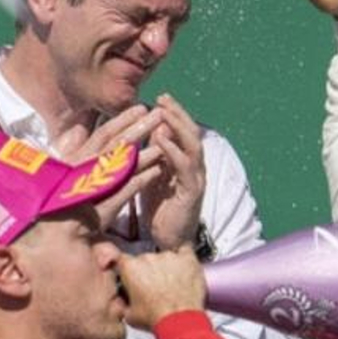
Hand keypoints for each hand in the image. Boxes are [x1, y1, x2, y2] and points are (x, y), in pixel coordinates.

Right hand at [53, 105, 170, 226]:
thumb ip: (74, 149)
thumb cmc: (61, 198)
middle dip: (139, 127)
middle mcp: (85, 169)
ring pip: (124, 165)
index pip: (103, 133)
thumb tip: (78, 129)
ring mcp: (95, 187)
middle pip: (116, 144)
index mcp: (78, 158)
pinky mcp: (103, 207)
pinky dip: (142, 179)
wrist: (53, 231)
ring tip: (164, 143)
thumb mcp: (66, 170)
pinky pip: (127, 189)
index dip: (123, 119)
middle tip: (159, 115)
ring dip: (145, 153)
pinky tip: (158, 171)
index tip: (141, 108)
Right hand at [117, 246, 205, 328]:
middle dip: (149, 270)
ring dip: (167, 266)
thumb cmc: (155, 317)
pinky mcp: (187, 258)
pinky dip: (184, 259)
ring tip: (172, 283)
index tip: (133, 276)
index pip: (124, 260)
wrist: (179, 321)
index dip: (129, 269)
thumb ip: (124, 300)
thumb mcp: (129, 315)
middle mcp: (148, 257)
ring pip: (165, 256)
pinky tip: (185, 269)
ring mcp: (169, 256)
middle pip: (146, 258)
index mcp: (130, 268)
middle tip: (155, 286)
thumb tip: (126, 299)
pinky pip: (185, 251)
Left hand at [140, 94, 205, 250]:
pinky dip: (173, 151)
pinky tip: (161, 140)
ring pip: (192, 145)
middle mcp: (194, 167)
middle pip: (191, 132)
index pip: (182, 131)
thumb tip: (141, 134)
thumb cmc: (159, 209)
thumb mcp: (151, 176)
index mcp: (185, 162)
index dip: (174, 114)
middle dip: (178, 113)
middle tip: (163, 97)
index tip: (159, 98)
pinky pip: (185, 167)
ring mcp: (196, 179)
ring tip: (163, 113)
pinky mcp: (192, 192)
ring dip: (178, 127)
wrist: (170, 240)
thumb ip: (151, 157)